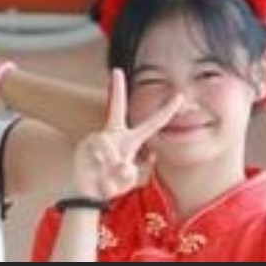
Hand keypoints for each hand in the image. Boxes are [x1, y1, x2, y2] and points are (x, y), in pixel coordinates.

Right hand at [70, 68, 182, 200]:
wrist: (88, 194)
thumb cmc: (110, 184)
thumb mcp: (127, 181)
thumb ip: (129, 174)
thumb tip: (122, 164)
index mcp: (130, 140)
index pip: (151, 124)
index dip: (166, 111)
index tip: (179, 96)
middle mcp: (114, 135)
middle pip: (116, 109)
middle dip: (116, 90)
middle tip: (116, 71)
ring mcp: (98, 138)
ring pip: (112, 147)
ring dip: (113, 164)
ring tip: (108, 174)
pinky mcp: (86, 146)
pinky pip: (100, 155)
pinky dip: (103, 168)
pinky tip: (98, 173)